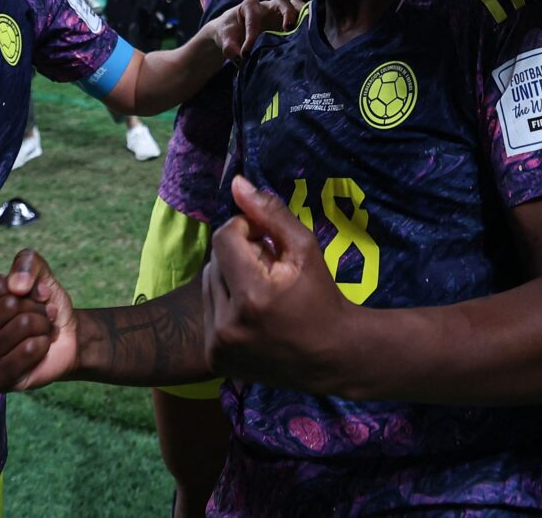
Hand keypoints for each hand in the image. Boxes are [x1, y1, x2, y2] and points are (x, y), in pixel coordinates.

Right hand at [0, 249, 77, 391]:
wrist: (70, 339)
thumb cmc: (45, 308)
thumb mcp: (40, 276)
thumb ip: (27, 263)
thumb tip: (16, 286)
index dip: (27, 287)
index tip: (34, 297)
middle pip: (10, 306)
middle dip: (36, 309)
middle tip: (40, 318)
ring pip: (23, 325)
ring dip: (43, 326)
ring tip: (42, 333)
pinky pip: (29, 350)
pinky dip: (44, 344)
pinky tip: (40, 349)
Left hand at [203, 175, 345, 389]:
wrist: (333, 357)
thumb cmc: (322, 297)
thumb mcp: (304, 248)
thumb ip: (271, 213)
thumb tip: (236, 183)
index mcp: (252, 296)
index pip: (225, 238)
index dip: (245, 230)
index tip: (267, 241)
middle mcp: (229, 325)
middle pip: (214, 261)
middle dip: (239, 256)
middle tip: (270, 269)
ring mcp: (218, 346)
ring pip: (208, 284)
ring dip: (230, 278)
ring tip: (261, 291)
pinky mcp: (214, 359)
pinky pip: (209, 311)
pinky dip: (226, 304)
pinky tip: (252, 314)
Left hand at [206, 0, 303, 60]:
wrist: (233, 34)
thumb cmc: (229, 33)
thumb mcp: (224, 38)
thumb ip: (228, 46)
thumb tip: (238, 57)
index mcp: (249, 6)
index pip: (253, 18)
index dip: (251, 36)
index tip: (247, 53)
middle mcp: (267, 6)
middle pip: (281, 2)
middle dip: (287, 13)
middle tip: (288, 28)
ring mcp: (280, 13)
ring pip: (296, 6)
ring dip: (303, 15)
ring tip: (308, 29)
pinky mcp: (288, 22)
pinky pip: (302, 17)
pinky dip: (308, 23)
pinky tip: (313, 35)